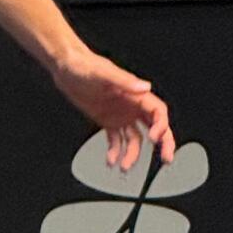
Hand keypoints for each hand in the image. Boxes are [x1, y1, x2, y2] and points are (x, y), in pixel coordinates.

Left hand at [51, 47, 175, 170]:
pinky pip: (116, 140)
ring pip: (135, 139)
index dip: (161, 125)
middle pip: (154, 127)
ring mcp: (121, 115)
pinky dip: (115, 151)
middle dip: (163, 144)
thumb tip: (144, 87)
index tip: (155, 138)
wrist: (66, 69)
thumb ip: (125, 81)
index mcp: (136, 94)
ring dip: (132, 154)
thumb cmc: (85, 66)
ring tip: (124, 166)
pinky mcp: (108, 121)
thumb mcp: (104, 73)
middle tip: (166, 159)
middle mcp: (132, 106)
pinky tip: (111, 160)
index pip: (158, 112)